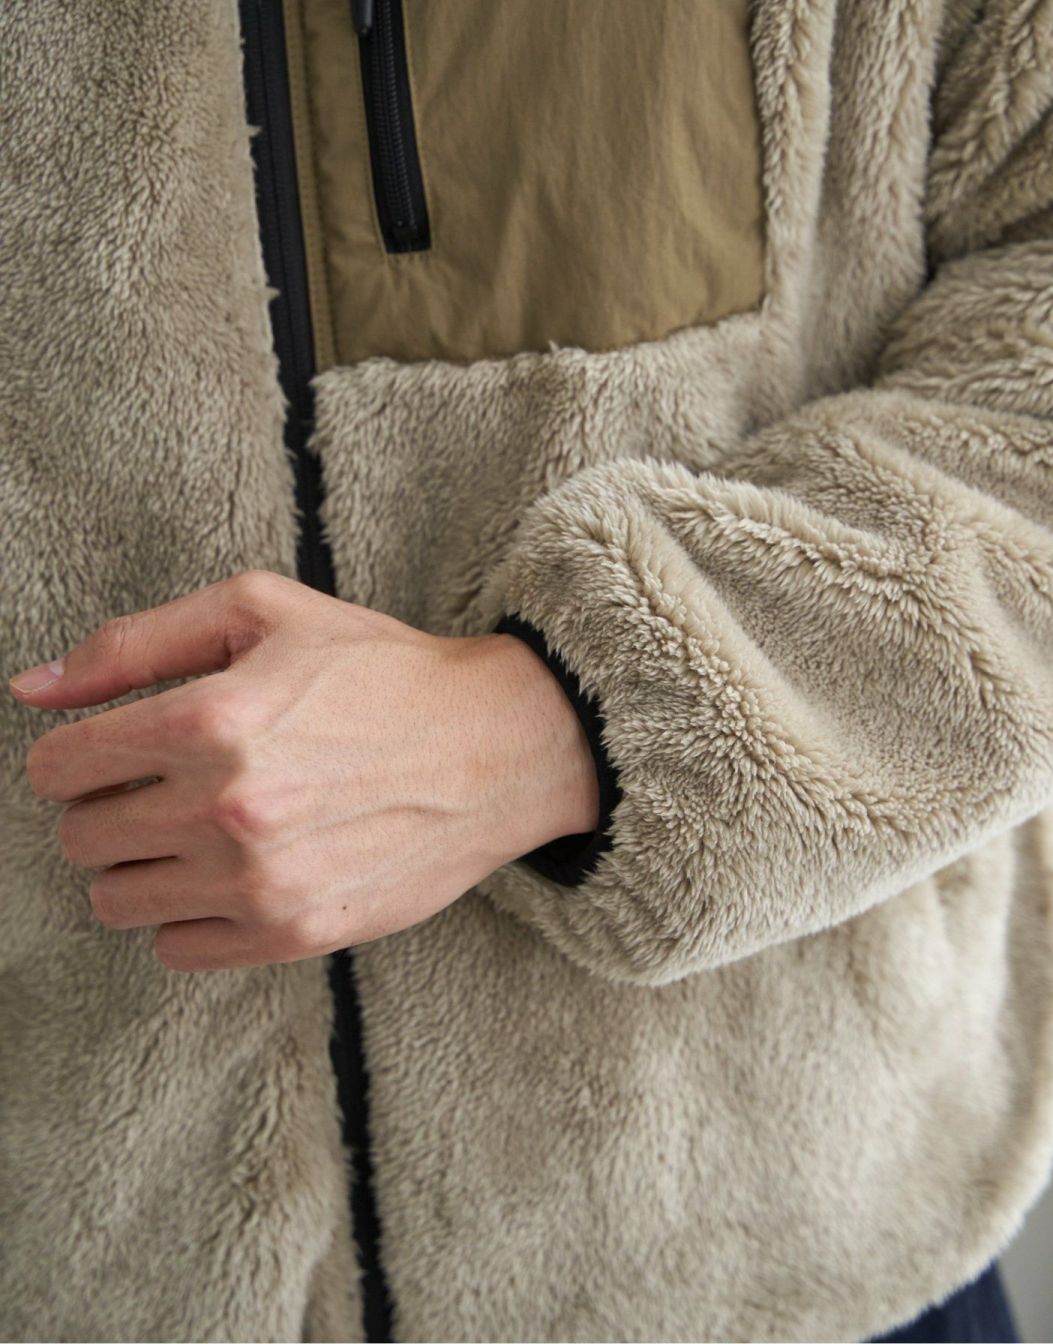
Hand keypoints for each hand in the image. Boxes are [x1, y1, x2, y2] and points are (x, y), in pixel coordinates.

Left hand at [8, 570, 599, 970]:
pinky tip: (232, 872)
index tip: (110, 751)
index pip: (59, 767)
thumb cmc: (379, 671)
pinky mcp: (295, 934)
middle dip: (104, 808)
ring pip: (116, 902)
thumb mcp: (262, 613)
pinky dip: (187, 915)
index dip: (74, 754)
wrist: (495, 746)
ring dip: (140, 865)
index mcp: (209, 720)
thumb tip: (31, 688)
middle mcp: (225, 809)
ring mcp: (260, 882)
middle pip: (80, 838)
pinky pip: (176, 951)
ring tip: (196, 830)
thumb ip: (135, 643)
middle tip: (161, 786)